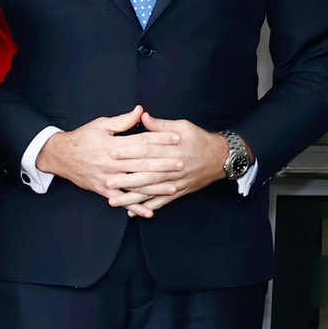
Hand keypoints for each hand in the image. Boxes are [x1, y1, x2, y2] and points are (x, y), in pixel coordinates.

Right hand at [38, 106, 172, 199]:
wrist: (60, 156)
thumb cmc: (82, 138)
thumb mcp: (100, 125)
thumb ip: (122, 120)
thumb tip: (141, 111)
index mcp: (112, 145)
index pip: (140, 141)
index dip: (159, 139)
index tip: (176, 138)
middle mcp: (110, 163)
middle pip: (141, 164)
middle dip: (163, 164)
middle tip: (181, 163)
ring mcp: (107, 179)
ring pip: (135, 184)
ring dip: (155, 187)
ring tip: (173, 187)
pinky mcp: (103, 190)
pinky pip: (122, 200)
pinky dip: (135, 207)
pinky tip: (150, 211)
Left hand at [101, 114, 231, 218]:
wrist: (221, 158)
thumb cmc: (200, 139)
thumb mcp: (183, 126)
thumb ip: (161, 125)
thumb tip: (141, 115)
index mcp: (173, 149)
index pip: (147, 149)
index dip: (129, 151)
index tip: (111, 152)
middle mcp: (173, 167)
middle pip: (146, 173)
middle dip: (125, 178)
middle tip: (106, 180)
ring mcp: (175, 182)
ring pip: (150, 191)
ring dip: (131, 197)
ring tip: (112, 200)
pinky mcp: (178, 192)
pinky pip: (161, 202)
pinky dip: (147, 208)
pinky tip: (132, 212)